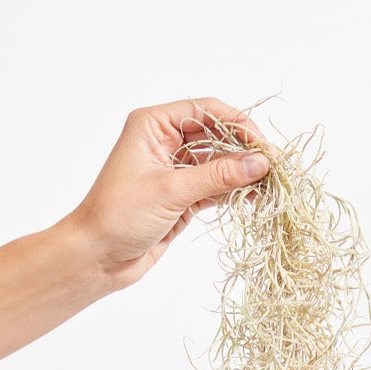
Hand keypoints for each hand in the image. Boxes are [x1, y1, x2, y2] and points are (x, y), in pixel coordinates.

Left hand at [62, 98, 268, 289]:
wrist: (96, 258)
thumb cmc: (119, 215)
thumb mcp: (171, 190)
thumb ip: (217, 175)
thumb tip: (260, 162)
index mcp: (154, 125)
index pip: (205, 111)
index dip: (237, 124)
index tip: (263, 145)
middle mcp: (165, 142)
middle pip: (216, 135)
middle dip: (244, 149)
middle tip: (273, 167)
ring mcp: (174, 170)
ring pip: (217, 163)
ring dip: (242, 173)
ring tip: (268, 186)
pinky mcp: (181, 197)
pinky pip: (214, 187)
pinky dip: (232, 191)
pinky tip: (252, 198)